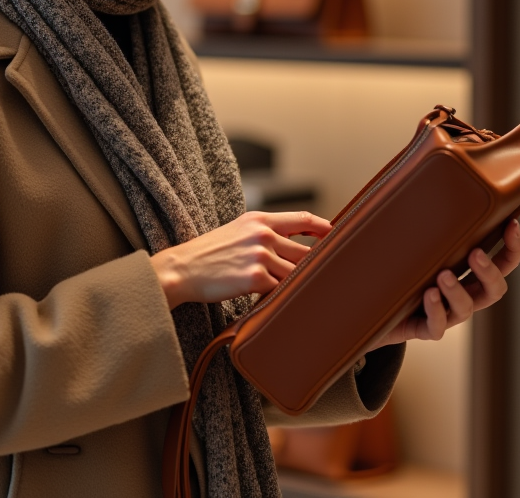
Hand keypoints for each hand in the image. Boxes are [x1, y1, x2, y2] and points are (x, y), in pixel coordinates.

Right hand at [150, 211, 330, 307]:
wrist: (180, 269)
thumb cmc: (208, 253)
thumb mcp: (238, 230)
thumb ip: (265, 232)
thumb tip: (293, 244)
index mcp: (260, 219)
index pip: (304, 220)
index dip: (325, 229)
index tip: (338, 237)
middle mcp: (263, 234)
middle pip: (306, 251)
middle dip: (316, 264)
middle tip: (329, 275)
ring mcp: (260, 255)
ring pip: (296, 273)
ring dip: (300, 284)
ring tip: (307, 293)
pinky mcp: (255, 278)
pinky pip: (281, 289)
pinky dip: (284, 296)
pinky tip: (283, 301)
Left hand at [371, 220, 519, 348]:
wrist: (367, 311)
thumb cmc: (391, 269)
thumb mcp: (405, 242)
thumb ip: (406, 221)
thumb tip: (400, 187)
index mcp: (466, 271)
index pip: (502, 262)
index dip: (513, 246)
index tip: (512, 223)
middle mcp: (461, 294)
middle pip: (495, 289)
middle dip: (491, 271)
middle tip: (476, 254)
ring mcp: (445, 314)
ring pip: (467, 308)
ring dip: (458, 291)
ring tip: (442, 275)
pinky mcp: (424, 330)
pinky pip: (437, 327)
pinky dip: (436, 311)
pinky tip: (428, 295)